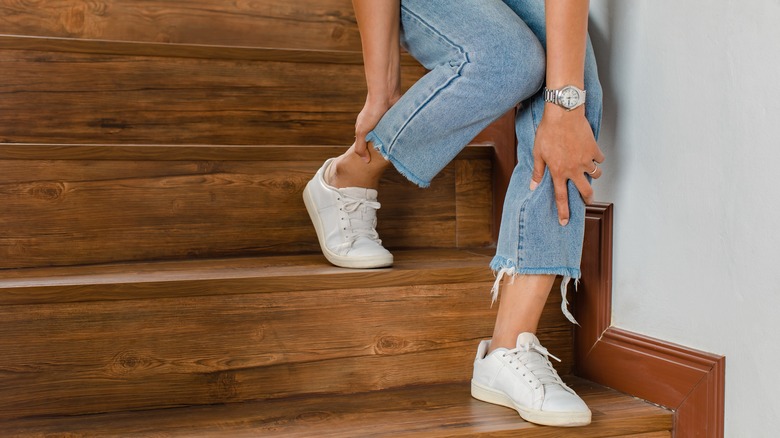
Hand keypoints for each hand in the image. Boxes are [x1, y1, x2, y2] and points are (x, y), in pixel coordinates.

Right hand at [354, 92, 399, 162]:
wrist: (386, 95)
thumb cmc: (372, 111)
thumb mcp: (362, 131)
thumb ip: (360, 146)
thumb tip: (365, 161)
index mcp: (364, 130)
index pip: (365, 146)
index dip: (369, 154)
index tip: (375, 162)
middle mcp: (374, 128)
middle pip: (377, 143)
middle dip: (381, 151)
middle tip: (387, 160)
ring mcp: (385, 125)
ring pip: (387, 140)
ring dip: (390, 145)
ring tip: (395, 154)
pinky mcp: (394, 123)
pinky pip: (396, 134)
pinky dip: (397, 138)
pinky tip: (401, 145)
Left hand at [530, 106, 604, 225]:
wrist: (563, 114)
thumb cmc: (548, 131)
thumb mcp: (538, 152)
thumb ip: (537, 171)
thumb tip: (533, 186)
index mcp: (558, 172)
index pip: (561, 197)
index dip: (563, 211)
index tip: (565, 222)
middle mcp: (574, 169)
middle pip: (585, 191)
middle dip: (588, 199)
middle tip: (588, 201)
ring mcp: (585, 160)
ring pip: (595, 175)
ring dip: (593, 176)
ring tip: (588, 173)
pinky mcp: (594, 149)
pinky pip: (599, 159)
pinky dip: (597, 159)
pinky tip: (592, 155)